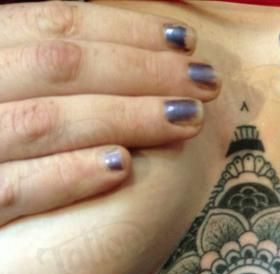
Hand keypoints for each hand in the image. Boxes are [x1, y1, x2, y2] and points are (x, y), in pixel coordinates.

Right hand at [0, 0, 219, 225]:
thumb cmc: (0, 155)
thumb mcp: (11, 96)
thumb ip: (46, 75)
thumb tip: (122, 56)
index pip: (54, 25)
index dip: (125, 30)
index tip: (184, 41)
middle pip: (60, 65)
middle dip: (142, 70)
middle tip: (206, 82)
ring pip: (44, 121)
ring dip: (122, 116)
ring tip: (186, 121)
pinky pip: (15, 189)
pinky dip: (67, 174)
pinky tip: (122, 168)